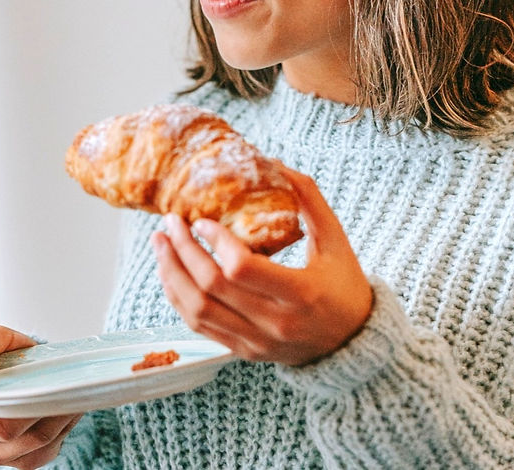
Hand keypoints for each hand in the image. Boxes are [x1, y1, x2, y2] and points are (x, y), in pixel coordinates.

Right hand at [0, 326, 80, 468]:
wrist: (46, 374)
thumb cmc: (16, 358)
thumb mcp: (3, 340)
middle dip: (23, 408)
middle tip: (44, 388)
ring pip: (19, 443)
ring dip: (44, 419)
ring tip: (58, 396)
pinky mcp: (20, 461)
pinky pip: (37, 453)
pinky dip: (55, 432)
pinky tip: (60, 413)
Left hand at [151, 166, 372, 365]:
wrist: (353, 344)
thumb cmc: (345, 284)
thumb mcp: (335, 239)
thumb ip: (308, 199)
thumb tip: (274, 162)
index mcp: (302, 293)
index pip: (242, 269)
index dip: (215, 242)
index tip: (200, 219)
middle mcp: (276, 324)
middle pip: (212, 288)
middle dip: (183, 250)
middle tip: (169, 222)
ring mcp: (257, 342)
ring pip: (198, 311)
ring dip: (171, 274)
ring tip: (160, 244)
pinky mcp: (245, 352)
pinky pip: (200, 327)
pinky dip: (178, 298)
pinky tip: (170, 272)